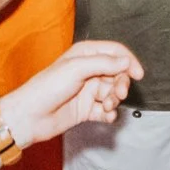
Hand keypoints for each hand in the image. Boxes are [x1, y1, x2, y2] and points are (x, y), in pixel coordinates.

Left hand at [0, 40, 142, 145]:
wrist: (30, 116)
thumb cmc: (47, 87)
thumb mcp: (77, 68)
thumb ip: (104, 63)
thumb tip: (126, 62)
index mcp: (86, 54)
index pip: (115, 52)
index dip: (129, 62)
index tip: (139, 75)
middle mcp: (88, 71)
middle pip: (118, 74)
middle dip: (122, 84)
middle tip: (119, 94)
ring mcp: (88, 91)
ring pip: (113, 93)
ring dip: (114, 100)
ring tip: (105, 106)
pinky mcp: (87, 110)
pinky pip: (106, 111)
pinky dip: (109, 114)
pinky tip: (105, 116)